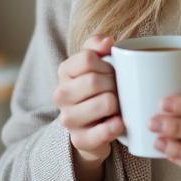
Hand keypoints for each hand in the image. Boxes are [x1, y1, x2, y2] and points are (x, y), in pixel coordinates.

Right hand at [53, 35, 123, 165]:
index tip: (111, 71)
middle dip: (114, 84)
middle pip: (95, 81)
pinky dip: (116, 125)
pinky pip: (104, 130)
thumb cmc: (96, 89)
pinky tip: (119, 122)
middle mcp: (61, 95)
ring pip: (104, 103)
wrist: (91, 126)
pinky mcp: (80, 139)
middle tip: (117, 90)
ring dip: (117, 104)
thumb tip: (108, 41)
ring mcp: (68, 119)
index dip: (107, 64)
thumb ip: (97, 45)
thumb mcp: (95, 63)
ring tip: (116, 106)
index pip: (88, 59)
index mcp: (64, 71)